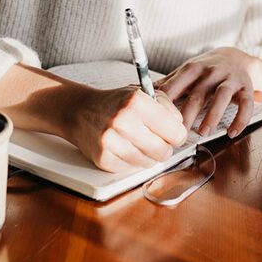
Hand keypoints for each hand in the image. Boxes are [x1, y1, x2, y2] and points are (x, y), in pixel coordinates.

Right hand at [64, 87, 187, 172]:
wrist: (80, 111)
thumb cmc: (116, 103)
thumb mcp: (142, 93)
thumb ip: (167, 108)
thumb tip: (181, 128)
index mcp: (137, 102)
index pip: (176, 132)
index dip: (176, 134)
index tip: (171, 133)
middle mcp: (123, 121)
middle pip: (164, 151)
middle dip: (163, 147)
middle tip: (155, 139)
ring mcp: (111, 141)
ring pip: (149, 163)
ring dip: (147, 155)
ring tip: (136, 141)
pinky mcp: (103, 158)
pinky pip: (131, 168)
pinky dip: (131, 160)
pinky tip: (123, 147)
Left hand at [159, 47, 261, 138]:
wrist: (236, 58)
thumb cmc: (205, 70)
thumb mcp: (186, 72)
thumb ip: (168, 83)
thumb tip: (138, 91)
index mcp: (193, 68)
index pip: (178, 84)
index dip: (168, 101)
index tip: (158, 118)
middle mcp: (212, 72)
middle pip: (198, 94)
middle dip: (188, 114)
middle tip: (178, 134)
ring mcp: (230, 79)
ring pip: (222, 97)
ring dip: (212, 116)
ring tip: (204, 133)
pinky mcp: (246, 88)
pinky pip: (246, 104)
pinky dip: (240, 119)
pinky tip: (231, 132)